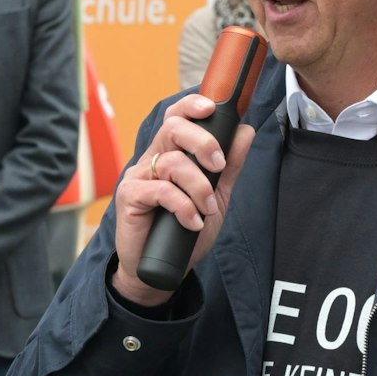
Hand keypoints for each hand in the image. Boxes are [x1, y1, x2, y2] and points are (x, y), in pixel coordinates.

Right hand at [111, 95, 256, 306]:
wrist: (163, 269)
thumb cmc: (185, 231)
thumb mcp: (216, 196)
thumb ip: (230, 166)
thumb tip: (246, 131)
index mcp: (171, 154)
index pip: (177, 117)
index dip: (191, 106)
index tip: (212, 108)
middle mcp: (153, 159)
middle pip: (173, 128)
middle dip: (203, 142)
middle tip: (219, 165)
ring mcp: (139, 176)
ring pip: (173, 163)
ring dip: (199, 187)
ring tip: (206, 209)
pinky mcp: (130, 196)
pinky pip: (162, 191)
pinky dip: (184, 207)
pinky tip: (192, 222)